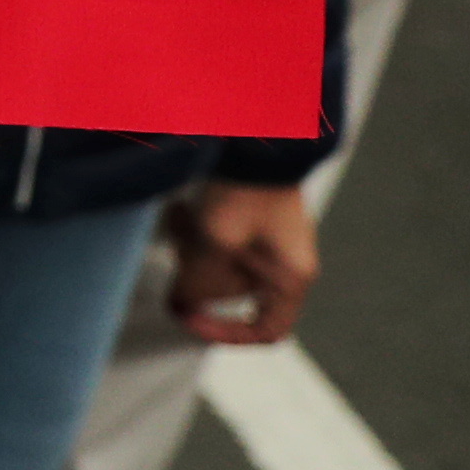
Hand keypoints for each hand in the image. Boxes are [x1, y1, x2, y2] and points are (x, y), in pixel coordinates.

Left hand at [166, 180, 319, 345]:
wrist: (254, 136)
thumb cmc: (247, 188)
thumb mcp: (217, 242)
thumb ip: (198, 282)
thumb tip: (180, 306)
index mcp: (289, 277)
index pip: (266, 330)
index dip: (226, 333)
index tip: (190, 318)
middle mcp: (282, 263)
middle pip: (229, 291)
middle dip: (196, 272)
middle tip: (181, 244)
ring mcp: (265, 241)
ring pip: (216, 264)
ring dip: (190, 246)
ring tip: (182, 216)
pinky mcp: (247, 222)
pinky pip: (214, 239)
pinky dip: (194, 229)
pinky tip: (182, 209)